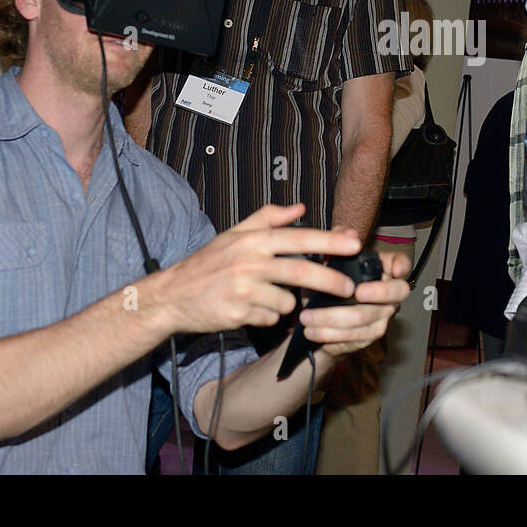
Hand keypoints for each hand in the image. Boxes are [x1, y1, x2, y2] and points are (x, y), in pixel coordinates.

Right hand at [153, 203, 363, 334]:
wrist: (172, 296)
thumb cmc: (207, 263)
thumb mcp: (234, 234)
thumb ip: (269, 218)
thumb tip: (300, 208)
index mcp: (253, 240)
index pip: (299, 238)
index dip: (330, 241)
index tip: (355, 243)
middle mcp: (249, 262)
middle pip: (301, 271)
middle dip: (331, 281)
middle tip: (350, 288)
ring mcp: (243, 290)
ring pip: (287, 301)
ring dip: (286, 303)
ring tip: (265, 297)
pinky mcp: (239, 314)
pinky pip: (270, 319)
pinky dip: (267, 316)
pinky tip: (249, 309)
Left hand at [299, 247, 411, 357]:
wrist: (314, 315)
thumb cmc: (324, 282)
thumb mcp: (324, 260)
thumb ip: (335, 241)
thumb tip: (348, 232)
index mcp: (381, 270)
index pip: (401, 264)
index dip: (402, 266)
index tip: (394, 270)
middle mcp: (387, 294)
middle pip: (397, 292)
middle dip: (379, 292)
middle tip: (358, 292)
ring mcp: (380, 316)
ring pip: (366, 318)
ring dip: (334, 318)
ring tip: (308, 317)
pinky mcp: (368, 336)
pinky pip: (354, 337)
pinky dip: (330, 334)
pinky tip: (313, 331)